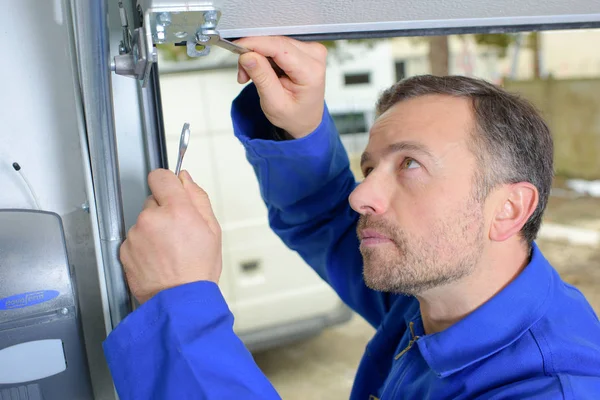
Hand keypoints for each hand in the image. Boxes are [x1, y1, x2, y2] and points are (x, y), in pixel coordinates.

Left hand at [119, 169, 221, 303]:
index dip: (167, 183)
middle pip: (153, 201)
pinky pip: (134, 238)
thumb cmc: (198, 271)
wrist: (179, 301)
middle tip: (178, 233)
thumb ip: (198, 198)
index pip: (160, 176)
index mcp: (176, 210)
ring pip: (143, 221)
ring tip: (169, 251)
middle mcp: (152, 219)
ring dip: (153, 230)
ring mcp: (135, 234)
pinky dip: (143, 246)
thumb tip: (185, 179)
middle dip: (164, 212)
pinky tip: (158, 258)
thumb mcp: (213, 230)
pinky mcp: (124, 250)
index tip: (171, 191)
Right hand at [235, 36, 327, 138]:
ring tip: (252, 76)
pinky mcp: (304, 49)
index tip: (236, 47)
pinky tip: (262, 70)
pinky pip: (277, 45)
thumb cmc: (294, 115)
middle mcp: (315, 56)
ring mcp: (311, 50)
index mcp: (311, 71)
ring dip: (258, 57)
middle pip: (275, 43)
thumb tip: (247, 55)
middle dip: (253, 55)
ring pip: (274, 42)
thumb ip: (261, 77)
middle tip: (243, 74)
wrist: (305, 120)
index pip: (279, 47)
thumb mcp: (274, 103)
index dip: (255, 43)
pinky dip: (264, 56)